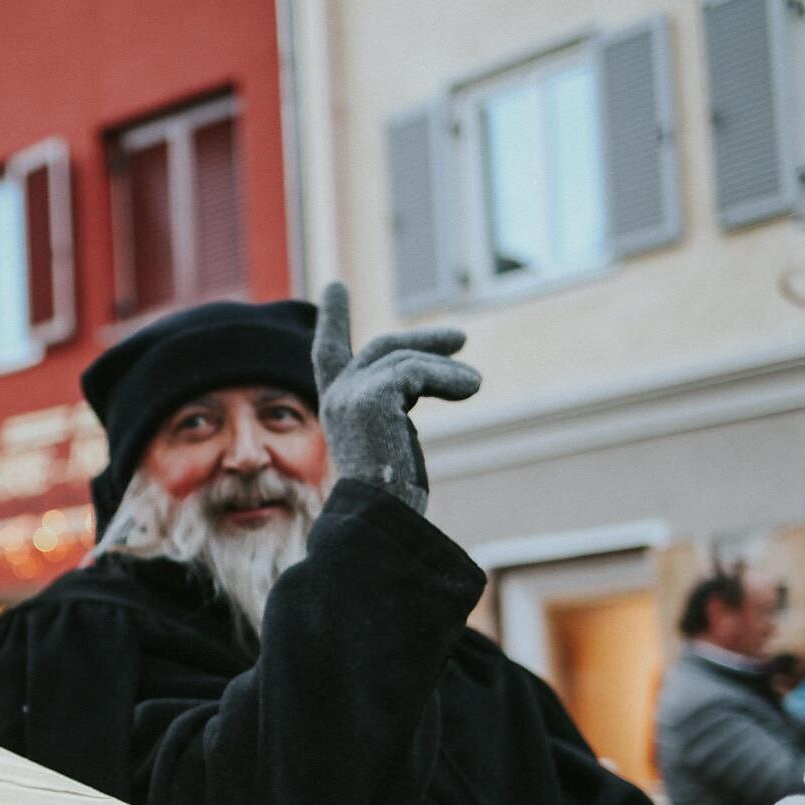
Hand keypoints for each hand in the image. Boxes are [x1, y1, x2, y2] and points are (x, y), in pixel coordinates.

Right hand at [310, 281, 480, 512]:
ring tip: (475, 384)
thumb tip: (427, 379)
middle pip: (381, 350)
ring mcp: (351, 394)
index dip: (333, 320)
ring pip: (406, 361)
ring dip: (446, 370)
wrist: (378, 518)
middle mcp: (337, 397)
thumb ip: (395, 408)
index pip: (329, 354)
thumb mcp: (391, 442)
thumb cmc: (390, 498)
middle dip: (423, 340)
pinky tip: (471, 387)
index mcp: (338, 409)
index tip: (336, 287)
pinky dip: (449, 378)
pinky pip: (418, 372)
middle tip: (460, 338)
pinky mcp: (371, 396)